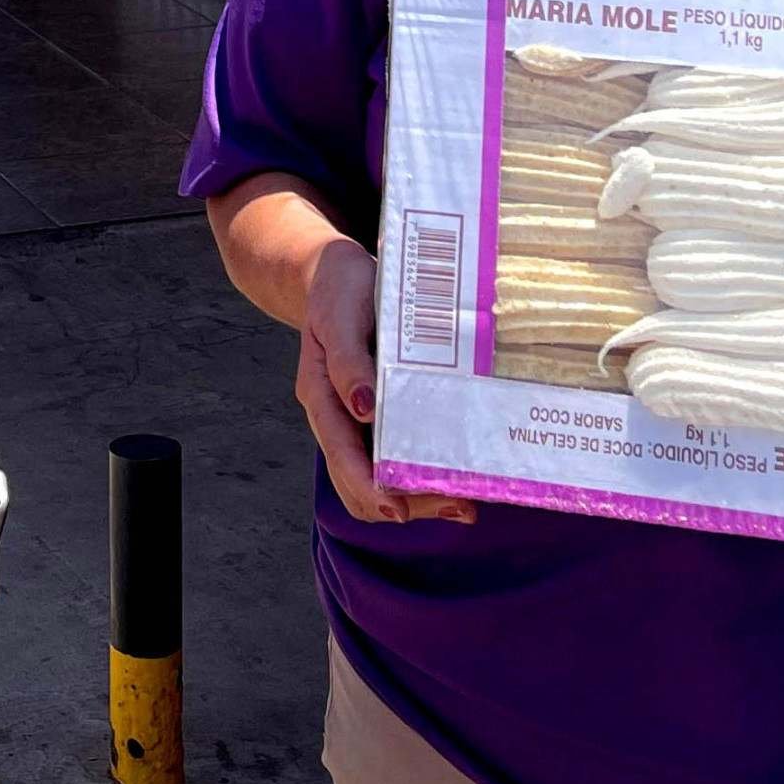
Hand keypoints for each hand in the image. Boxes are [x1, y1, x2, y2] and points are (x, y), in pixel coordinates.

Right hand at [296, 239, 475, 527]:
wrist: (335, 273)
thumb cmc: (339, 289)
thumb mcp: (340, 314)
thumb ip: (348, 361)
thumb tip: (363, 410)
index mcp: (320, 395)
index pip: (340, 454)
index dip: (367, 486)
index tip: (398, 510)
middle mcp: (337, 416)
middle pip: (359, 482)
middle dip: (405, 503)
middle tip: (456, 505)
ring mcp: (357, 419)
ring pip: (378, 477)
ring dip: (417, 497)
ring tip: (463, 502)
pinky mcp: (379, 413)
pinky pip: (394, 456)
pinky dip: (421, 473)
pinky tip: (454, 473)